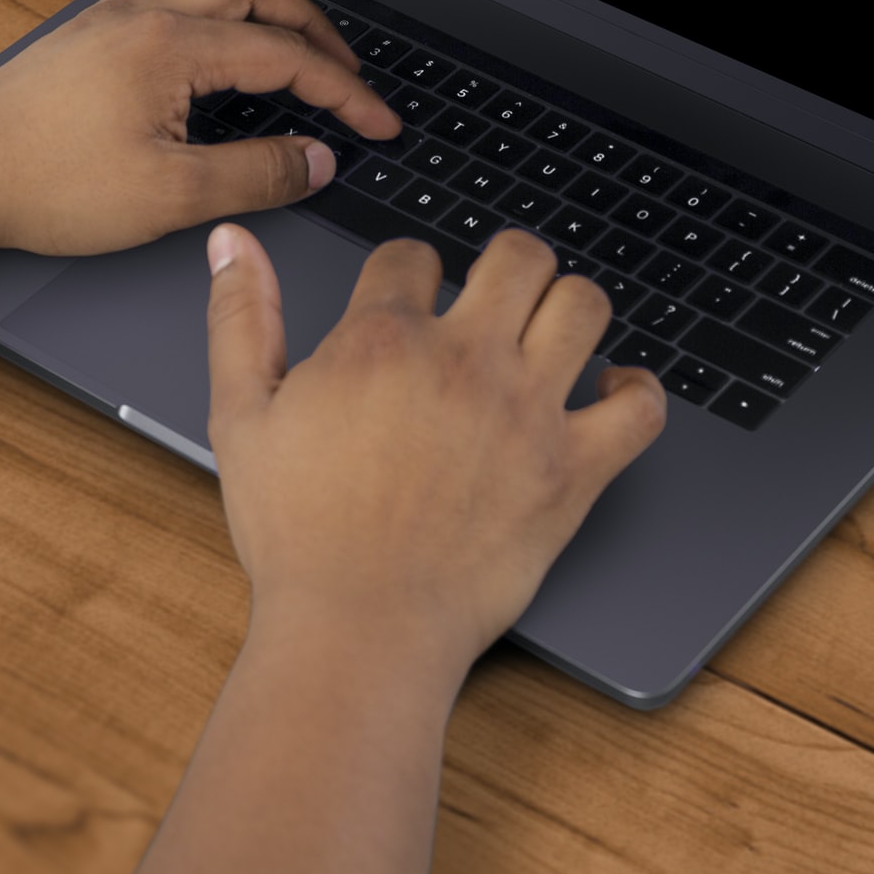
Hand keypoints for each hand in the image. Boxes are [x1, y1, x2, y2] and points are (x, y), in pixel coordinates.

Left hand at [0, 0, 399, 254]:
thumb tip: (317, 160)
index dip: (345, 93)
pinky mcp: (89, 32)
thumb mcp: (169, 196)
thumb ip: (255, 175)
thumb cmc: (44, 186)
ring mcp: (113, 15)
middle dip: (315, 30)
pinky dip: (213, 0)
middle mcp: (146, 13)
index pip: (287, 57)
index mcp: (173, 46)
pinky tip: (212, 35)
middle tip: (347, 76)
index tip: (378, 125)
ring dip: (263, 2)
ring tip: (291, 42)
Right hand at [205, 224, 667, 690]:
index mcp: (383, 340)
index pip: (412, 256)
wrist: (357, 630)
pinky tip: (608, 391)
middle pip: (517, 256)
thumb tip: (233, 243)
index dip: (407, 271)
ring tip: (548, 330)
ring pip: (584, 306)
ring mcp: (526, 411)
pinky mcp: (572, 470)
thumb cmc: (297, 535)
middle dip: (505, 262)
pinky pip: (639, 407)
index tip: (408, 300)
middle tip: (494, 293)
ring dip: (568, 307)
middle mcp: (464, 360)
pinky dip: (635, 390)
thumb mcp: (241, 416)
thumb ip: (240, 319)